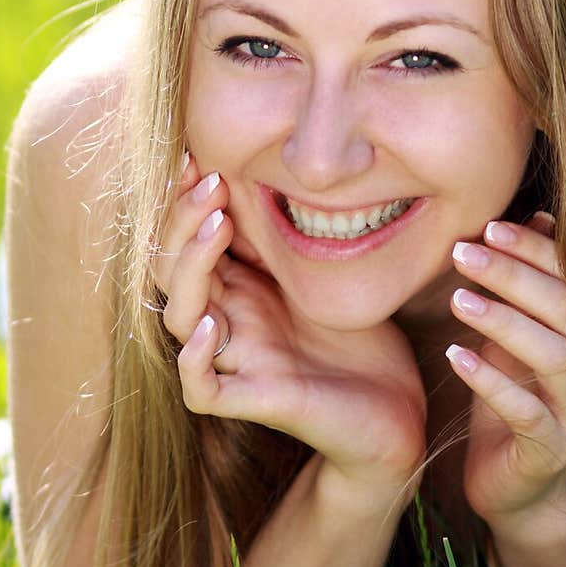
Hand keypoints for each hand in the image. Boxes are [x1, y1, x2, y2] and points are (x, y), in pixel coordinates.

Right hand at [154, 156, 427, 504]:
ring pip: (179, 317)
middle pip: (170, 270)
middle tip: (212, 181)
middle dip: (182, 221)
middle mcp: (229, 321)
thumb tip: (275, 164)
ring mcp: (239, 362)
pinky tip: (213, 324)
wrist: (395, 410)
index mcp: (240, 289)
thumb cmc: (361, 340)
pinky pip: (201, 390)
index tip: (196, 157)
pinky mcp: (258, 401)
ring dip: (189, 267)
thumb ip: (292, 233)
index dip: (182, 201)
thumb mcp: (328, 271)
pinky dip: (196, 359)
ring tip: (218, 225)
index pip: (186, 241)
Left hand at [445, 213, 565, 532]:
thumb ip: (526, 289)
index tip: (487, 227)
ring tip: (457, 299)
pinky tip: (455, 356)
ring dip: (504, 322)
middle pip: (565, 310)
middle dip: (514, 276)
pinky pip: (526, 410)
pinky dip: (490, 380)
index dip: (534, 251)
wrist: (515, 488)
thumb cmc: (510, 403)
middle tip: (463, 253)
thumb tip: (540, 217)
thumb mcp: (513, 339)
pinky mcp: (550, 450)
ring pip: (553, 356)